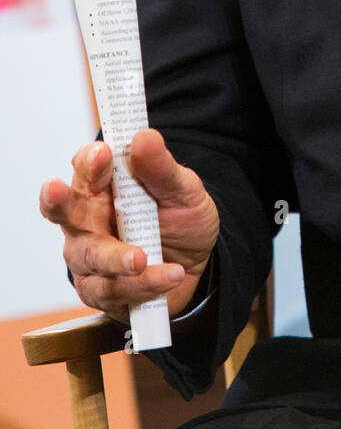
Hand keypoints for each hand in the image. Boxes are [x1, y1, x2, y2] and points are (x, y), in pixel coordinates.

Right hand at [40, 128, 219, 321]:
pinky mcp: (101, 291)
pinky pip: (114, 290)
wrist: (197, 266)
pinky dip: (144, 283)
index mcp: (103, 187)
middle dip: (57, 200)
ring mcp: (91, 258)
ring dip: (117, 258)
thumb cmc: (181, 220)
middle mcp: (88, 221)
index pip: (86, 168)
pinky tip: (170, 274)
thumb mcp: (183, 189)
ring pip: (91, 257)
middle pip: (64, 210)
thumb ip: (161, 168)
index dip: (90, 160)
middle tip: (54, 188)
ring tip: (144, 259)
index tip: (103, 152)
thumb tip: (144, 137)